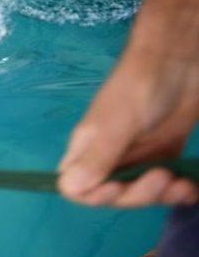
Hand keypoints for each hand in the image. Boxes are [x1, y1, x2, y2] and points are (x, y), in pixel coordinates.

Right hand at [58, 44, 198, 206]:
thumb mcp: (117, 122)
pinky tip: (192, 188)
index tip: (119, 186)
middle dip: (140, 195)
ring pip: (143, 193)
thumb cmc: (140, 86)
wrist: (178, 59)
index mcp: (88, 149)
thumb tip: (70, 189)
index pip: (79, 188)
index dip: (97, 197)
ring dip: (164, 196)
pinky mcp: (163, 152)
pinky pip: (167, 184)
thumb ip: (97, 157)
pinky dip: (180, 192)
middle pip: (115, 196)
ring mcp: (138, 156)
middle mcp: (110, 157)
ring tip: (184, 184)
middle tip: (163, 176)